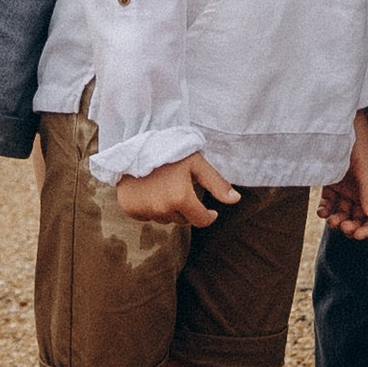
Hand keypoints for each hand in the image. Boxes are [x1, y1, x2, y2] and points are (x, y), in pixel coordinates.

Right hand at [114, 149, 240, 226]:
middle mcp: (162, 209)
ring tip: (165, 186)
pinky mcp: (131, 210)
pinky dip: (151, 207)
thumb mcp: (196, 163)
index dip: (208, 216)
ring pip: (165, 218)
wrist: (133, 145)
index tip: (210, 210)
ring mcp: (145, 211)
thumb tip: (236, 200)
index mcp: (181, 199)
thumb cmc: (169, 151)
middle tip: (183, 188)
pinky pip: (147, 215)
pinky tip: (150, 190)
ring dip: (169, 208)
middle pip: (183, 220)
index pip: (201, 221)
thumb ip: (217, 183)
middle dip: (187, 209)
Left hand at [318, 113, 367, 239]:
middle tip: (341, 227)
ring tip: (329, 220)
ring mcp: (347, 186)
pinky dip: (326, 210)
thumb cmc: (356, 140)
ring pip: (344, 213)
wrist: (335, 123)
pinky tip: (321, 211)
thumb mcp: (365, 165)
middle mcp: (362, 189)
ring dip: (338, 221)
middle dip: (352, 226)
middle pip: (360, 217)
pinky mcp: (332, 183)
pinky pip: (330, 204)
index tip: (357, 235)